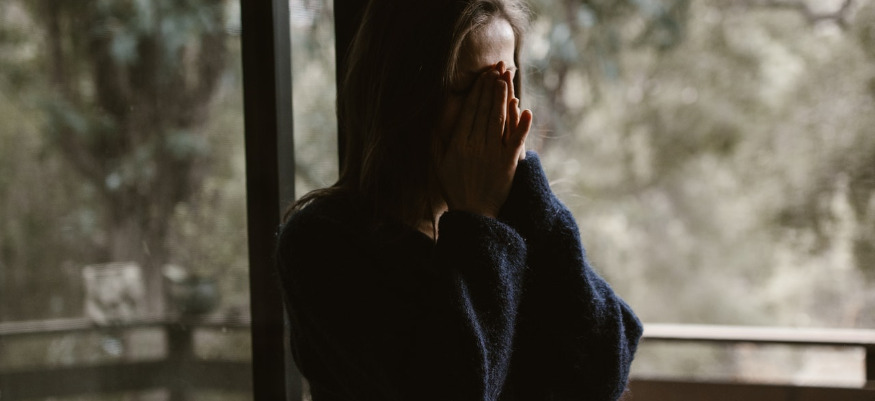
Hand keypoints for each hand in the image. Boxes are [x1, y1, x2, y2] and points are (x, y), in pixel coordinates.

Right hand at [436, 61, 532, 217]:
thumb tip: (433, 121)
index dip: (477, 93)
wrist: (474, 213)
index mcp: (458, 144)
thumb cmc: (454, 189)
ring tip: (505, 81)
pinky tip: (526, 110)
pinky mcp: (508, 164)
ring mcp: (493, 154)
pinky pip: (516, 141)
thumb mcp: (439, 165)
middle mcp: (475, 146)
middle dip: (490, 89)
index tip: (483, 76)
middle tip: (496, 70)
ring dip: (502, 99)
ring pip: (498, 121)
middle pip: (484, 111)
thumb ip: (436, 142)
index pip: (469, 112)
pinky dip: (522, 125)